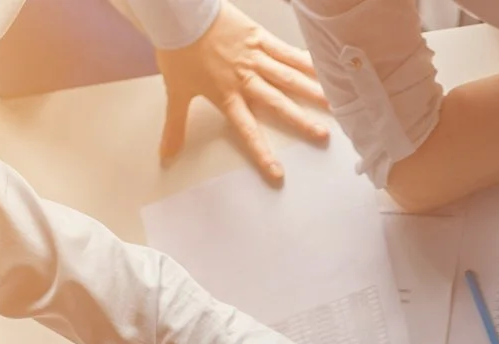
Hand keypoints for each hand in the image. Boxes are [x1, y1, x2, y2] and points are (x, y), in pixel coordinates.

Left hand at [156, 2, 330, 179]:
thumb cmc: (177, 50)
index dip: (262, 152)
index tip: (278, 173)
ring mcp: (254, 57)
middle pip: (277, 103)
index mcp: (226, 96)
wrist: (180, 15)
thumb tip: (165, 157)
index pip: (247, 130)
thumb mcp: (175, 91)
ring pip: (287, 77)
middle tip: (322, 135)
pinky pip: (285, 51)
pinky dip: (304, 61)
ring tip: (333, 103)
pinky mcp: (258, 37)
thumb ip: (175, 127)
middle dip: (300, 121)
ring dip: (310, 91)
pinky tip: (321, 69)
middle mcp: (245, 79)